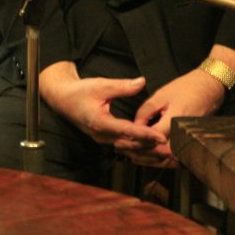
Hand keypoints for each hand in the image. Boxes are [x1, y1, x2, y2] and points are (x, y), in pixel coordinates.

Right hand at [38, 61, 166, 148]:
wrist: (63, 99)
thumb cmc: (80, 91)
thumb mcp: (101, 85)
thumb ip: (122, 86)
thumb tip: (141, 82)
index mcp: (100, 123)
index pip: (127, 131)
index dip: (145, 134)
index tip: (162, 137)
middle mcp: (102, 135)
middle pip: (130, 145)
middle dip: (151, 148)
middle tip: (170, 150)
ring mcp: (103, 139)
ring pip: (128, 149)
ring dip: (146, 151)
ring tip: (165, 153)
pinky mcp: (105, 139)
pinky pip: (124, 147)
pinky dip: (138, 148)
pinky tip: (151, 148)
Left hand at [117, 69, 225, 166]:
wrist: (209, 88)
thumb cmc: (186, 88)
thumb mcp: (161, 95)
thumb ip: (145, 111)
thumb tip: (134, 125)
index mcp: (175, 120)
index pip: (151, 138)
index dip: (135, 140)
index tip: (121, 140)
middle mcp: (183, 134)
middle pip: (158, 153)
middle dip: (139, 153)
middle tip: (122, 150)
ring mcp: (188, 141)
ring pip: (166, 159)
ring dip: (148, 159)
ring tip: (131, 155)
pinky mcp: (190, 143)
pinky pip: (174, 157)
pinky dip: (160, 159)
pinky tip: (147, 156)